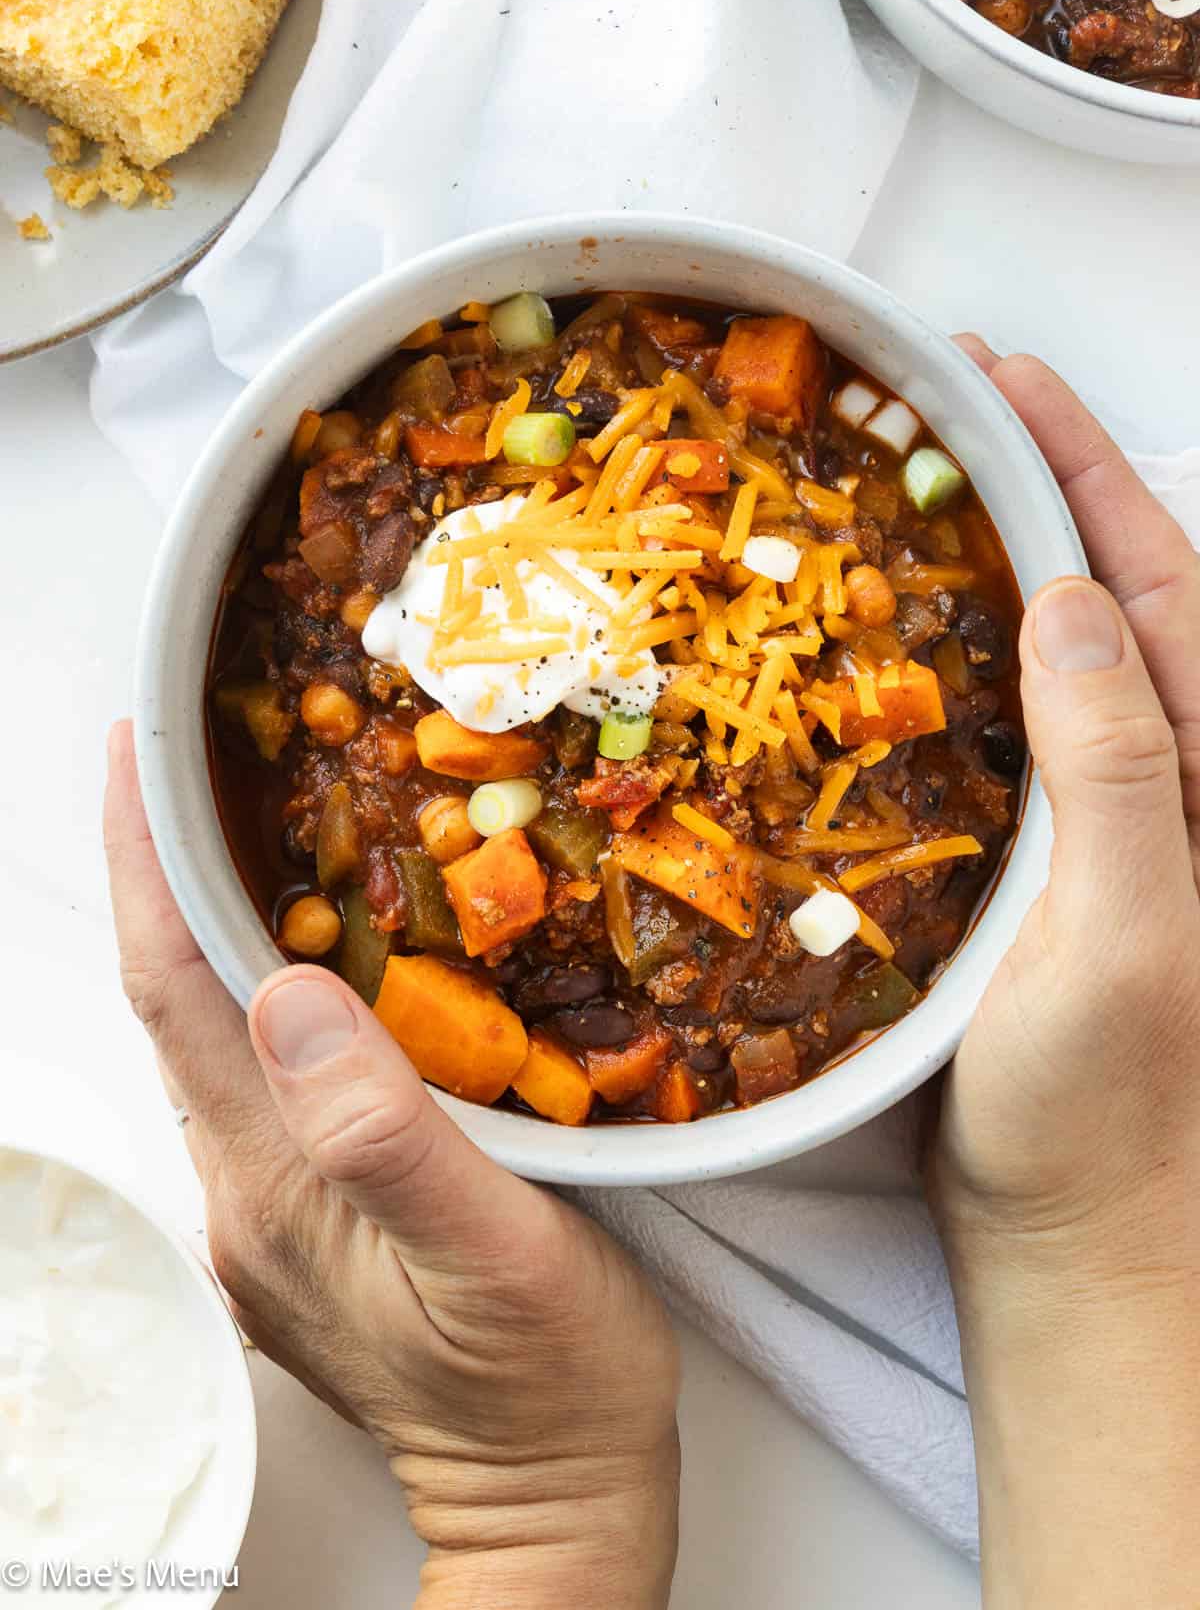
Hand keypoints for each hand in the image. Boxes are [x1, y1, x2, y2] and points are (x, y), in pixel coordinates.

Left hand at [103, 724, 678, 1608]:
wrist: (555, 1508)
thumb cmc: (548, 1388)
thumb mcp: (494, 1256)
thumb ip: (386, 1132)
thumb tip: (289, 995)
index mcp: (275, 1180)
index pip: (176, 989)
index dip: (145, 866)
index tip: (135, 757)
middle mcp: (246, 1190)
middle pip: (178, 1001)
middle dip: (170, 874)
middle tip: (200, 760)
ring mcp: (271, 1213)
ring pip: (219, 1034)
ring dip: (219, 928)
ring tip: (261, 828)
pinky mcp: (309, 1225)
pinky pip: (268, 1078)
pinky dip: (274, 993)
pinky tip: (326, 959)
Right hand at [932, 343, 1199, 1604]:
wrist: (1080, 1241)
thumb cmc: (1110, 1119)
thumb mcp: (1124, 938)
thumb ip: (1120, 770)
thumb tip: (1073, 604)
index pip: (1159, 584)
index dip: (1082, 472)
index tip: (1003, 380)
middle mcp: (1168, 782)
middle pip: (1109, 595)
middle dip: (1037, 485)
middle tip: (944, 400)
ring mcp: (1104, 820)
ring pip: (1054, 654)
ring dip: (992, 559)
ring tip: (914, 484)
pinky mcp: (1041, 862)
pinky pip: (1007, 729)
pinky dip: (955, 662)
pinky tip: (896, 637)